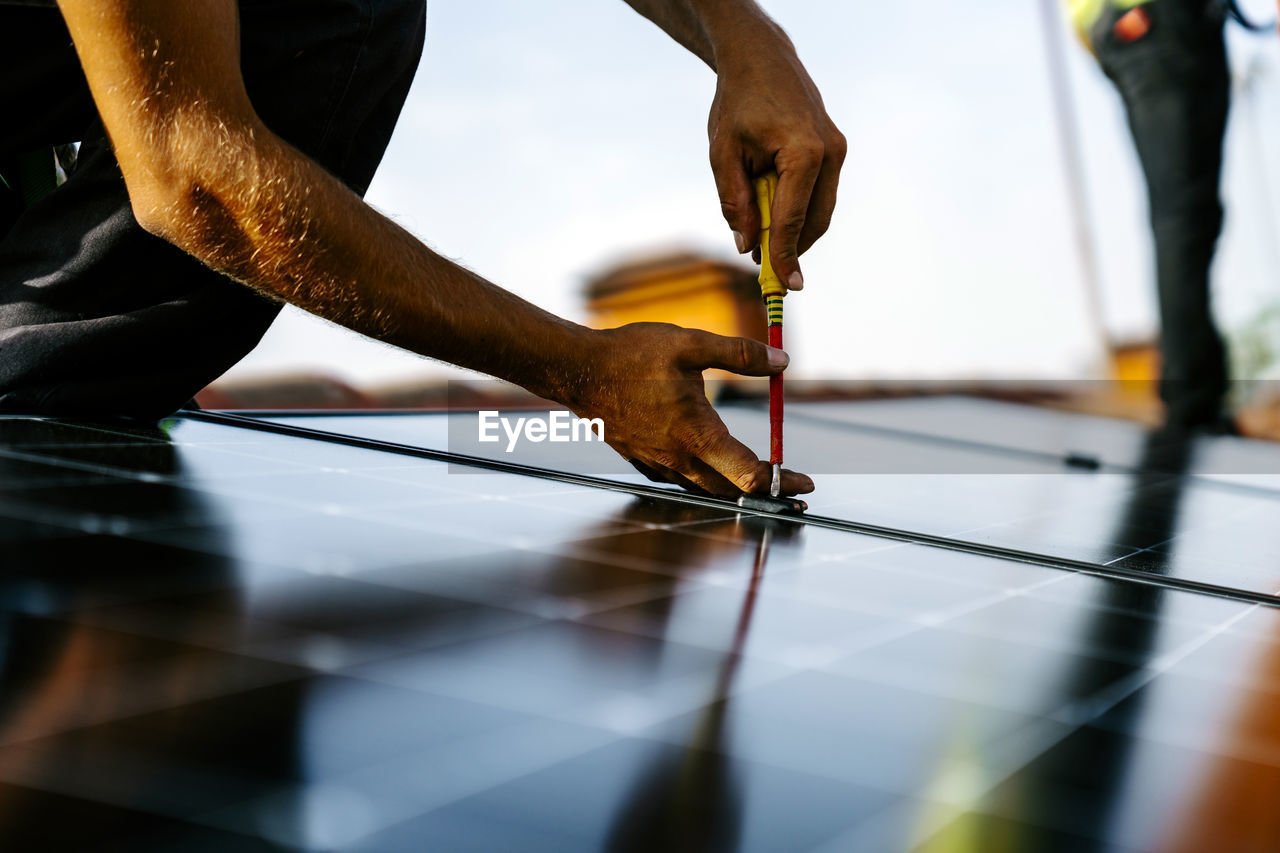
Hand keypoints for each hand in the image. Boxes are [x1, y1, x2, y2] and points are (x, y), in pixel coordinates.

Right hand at [563, 323, 812, 496]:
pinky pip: (681, 482)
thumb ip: (740, 354)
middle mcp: (678, 459)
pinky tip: (712, 468)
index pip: (749, 475)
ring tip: (762, 480)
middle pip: (732, 490)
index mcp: (696, 435)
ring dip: (737, 488)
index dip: (782, 481)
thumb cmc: (631, 355)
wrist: (578, 370)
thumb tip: (782, 362)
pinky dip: (705, 482)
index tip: (804, 481)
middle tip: (794, 486)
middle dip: (768, 491)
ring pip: (706, 489)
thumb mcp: (690, 344)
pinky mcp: (642, 460)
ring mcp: (658, 464)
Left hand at [707, 26, 845, 290]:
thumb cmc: (738, 103)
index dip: (784, 256)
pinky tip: (772, 213)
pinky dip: (799, 211)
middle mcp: (830, 152)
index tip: (782, 288)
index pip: (793, 218)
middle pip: (815, 221)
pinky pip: (819, 194)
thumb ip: (735, 202)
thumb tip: (747, 246)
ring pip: (820, 211)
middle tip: (766, 274)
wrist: (761, 59)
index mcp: (803, 152)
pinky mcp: (835, 150)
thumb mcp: (723, 154)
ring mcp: (837, 151)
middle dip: (792, 250)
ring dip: (795, 232)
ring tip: (762, 240)